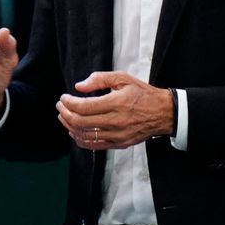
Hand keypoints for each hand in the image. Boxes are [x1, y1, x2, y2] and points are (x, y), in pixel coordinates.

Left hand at [56, 71, 173, 149]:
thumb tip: (79, 86)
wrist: (164, 113)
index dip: (68, 102)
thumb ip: (100, 79)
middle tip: (60, 106)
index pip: (83, 106)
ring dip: (69, 126)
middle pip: (80, 122)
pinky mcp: (119, 144)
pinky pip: (94, 146)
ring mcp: (118, 135)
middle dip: (65, 113)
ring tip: (64, 117)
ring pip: (84, 135)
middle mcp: (116, 121)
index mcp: (117, 103)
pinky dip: (80, 140)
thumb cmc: (143, 94)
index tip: (63, 98)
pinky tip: (74, 131)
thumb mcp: (123, 78)